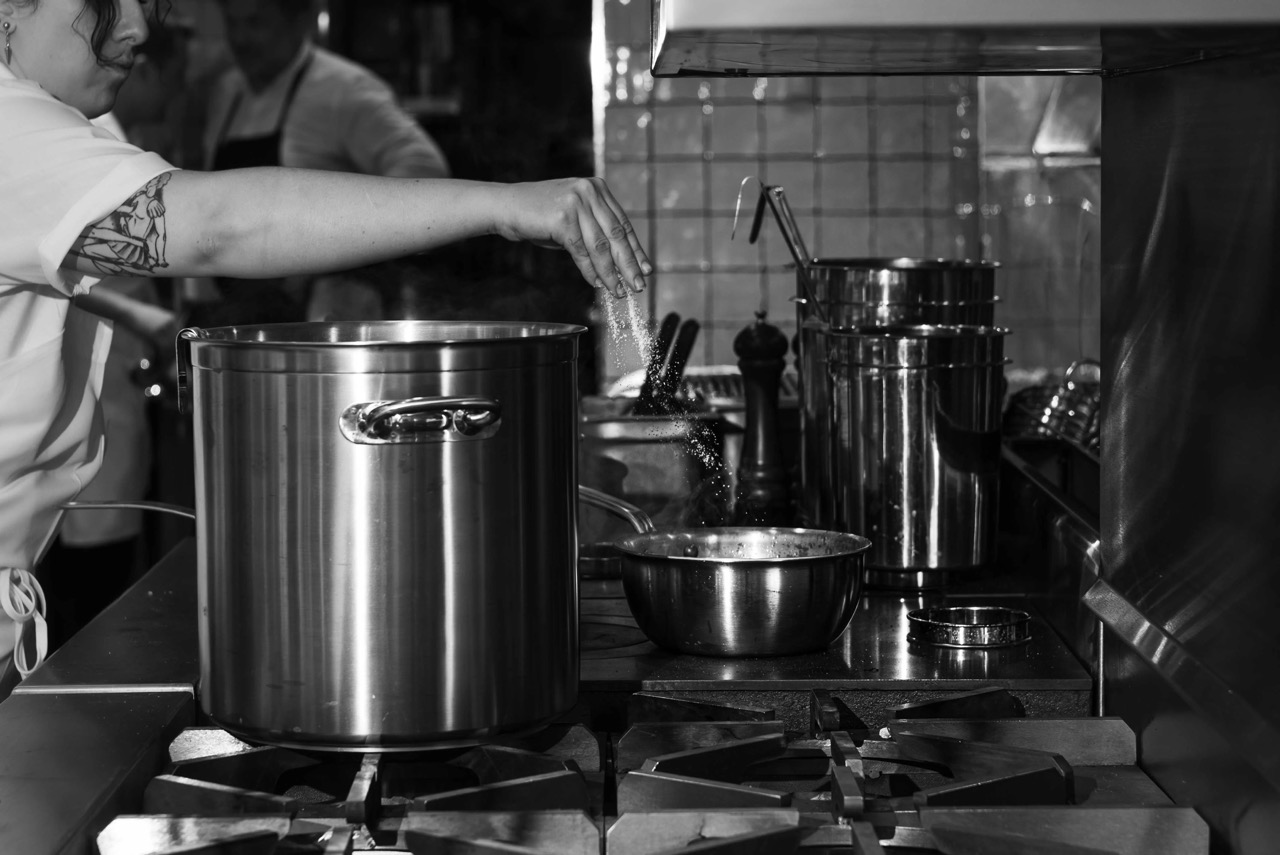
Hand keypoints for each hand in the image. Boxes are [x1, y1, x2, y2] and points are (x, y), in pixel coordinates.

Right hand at [495, 178, 652, 297]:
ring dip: (612, 272)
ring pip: (600, 246)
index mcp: (597, 188)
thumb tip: (621, 264)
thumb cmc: (540, 216)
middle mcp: (590, 191)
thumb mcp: (574, 219)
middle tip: (639, 285)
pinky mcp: (563, 218)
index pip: (622, 224)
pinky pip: (582, 251)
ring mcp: (577, 202)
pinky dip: (591, 271)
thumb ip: (596, 233)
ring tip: (619, 291)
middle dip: (629, 264)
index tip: (646, 269)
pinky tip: (598, 284)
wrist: (506, 207)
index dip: (636, 249)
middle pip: (616, 235)